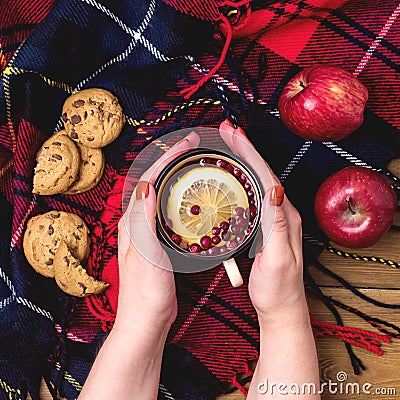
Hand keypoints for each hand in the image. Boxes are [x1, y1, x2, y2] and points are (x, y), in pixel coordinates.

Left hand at [115, 131, 199, 333]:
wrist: (146, 320)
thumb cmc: (144, 294)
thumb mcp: (145, 256)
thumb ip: (143, 221)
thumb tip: (146, 184)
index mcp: (131, 222)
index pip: (149, 178)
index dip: (169, 156)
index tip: (189, 142)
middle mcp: (137, 222)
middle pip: (155, 179)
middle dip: (173, 158)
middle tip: (195, 146)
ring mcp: (147, 230)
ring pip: (162, 192)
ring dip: (176, 173)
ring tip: (196, 163)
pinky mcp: (158, 240)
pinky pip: (168, 209)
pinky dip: (180, 195)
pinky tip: (193, 198)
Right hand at [219, 121, 307, 327]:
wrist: (282, 308)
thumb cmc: (280, 289)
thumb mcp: (280, 259)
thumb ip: (279, 225)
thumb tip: (276, 190)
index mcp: (286, 217)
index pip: (267, 177)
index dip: (250, 153)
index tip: (235, 134)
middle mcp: (281, 214)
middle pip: (261, 173)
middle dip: (244, 149)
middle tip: (226, 131)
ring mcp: (272, 220)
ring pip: (256, 181)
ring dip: (241, 160)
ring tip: (226, 145)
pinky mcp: (263, 227)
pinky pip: (251, 196)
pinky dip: (239, 180)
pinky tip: (228, 178)